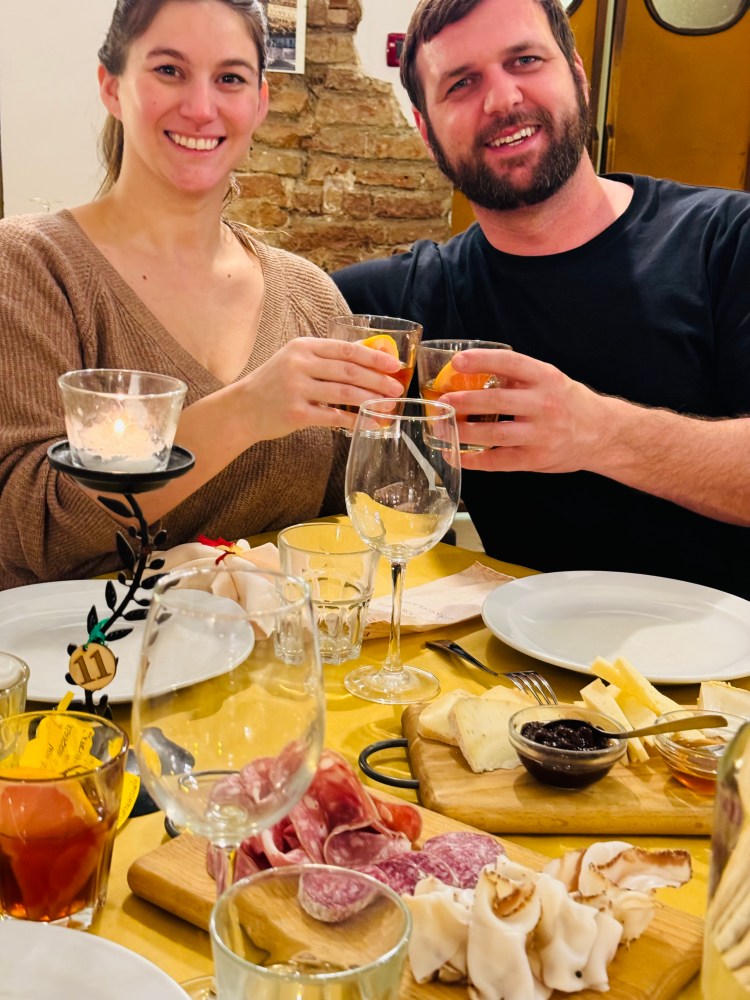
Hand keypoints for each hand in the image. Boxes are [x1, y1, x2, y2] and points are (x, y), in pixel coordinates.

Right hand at [240, 337, 404, 438]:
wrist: (243, 408)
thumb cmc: (276, 384)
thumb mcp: (297, 361)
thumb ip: (327, 358)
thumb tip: (369, 357)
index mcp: (303, 347)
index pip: (345, 349)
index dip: (373, 357)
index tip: (394, 365)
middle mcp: (299, 364)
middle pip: (348, 371)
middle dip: (378, 380)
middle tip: (397, 388)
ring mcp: (296, 389)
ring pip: (344, 393)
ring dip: (371, 400)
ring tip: (388, 405)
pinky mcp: (296, 413)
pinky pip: (333, 417)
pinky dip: (356, 420)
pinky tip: (371, 423)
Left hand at [438, 349, 608, 471]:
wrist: (602, 434)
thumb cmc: (569, 403)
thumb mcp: (550, 380)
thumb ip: (518, 377)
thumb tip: (474, 373)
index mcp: (546, 378)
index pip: (511, 363)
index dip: (482, 360)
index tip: (458, 361)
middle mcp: (545, 405)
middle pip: (497, 401)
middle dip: (465, 401)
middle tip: (442, 401)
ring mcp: (541, 434)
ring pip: (494, 434)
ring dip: (463, 431)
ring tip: (442, 427)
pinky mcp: (536, 459)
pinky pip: (499, 461)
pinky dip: (475, 460)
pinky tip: (457, 455)